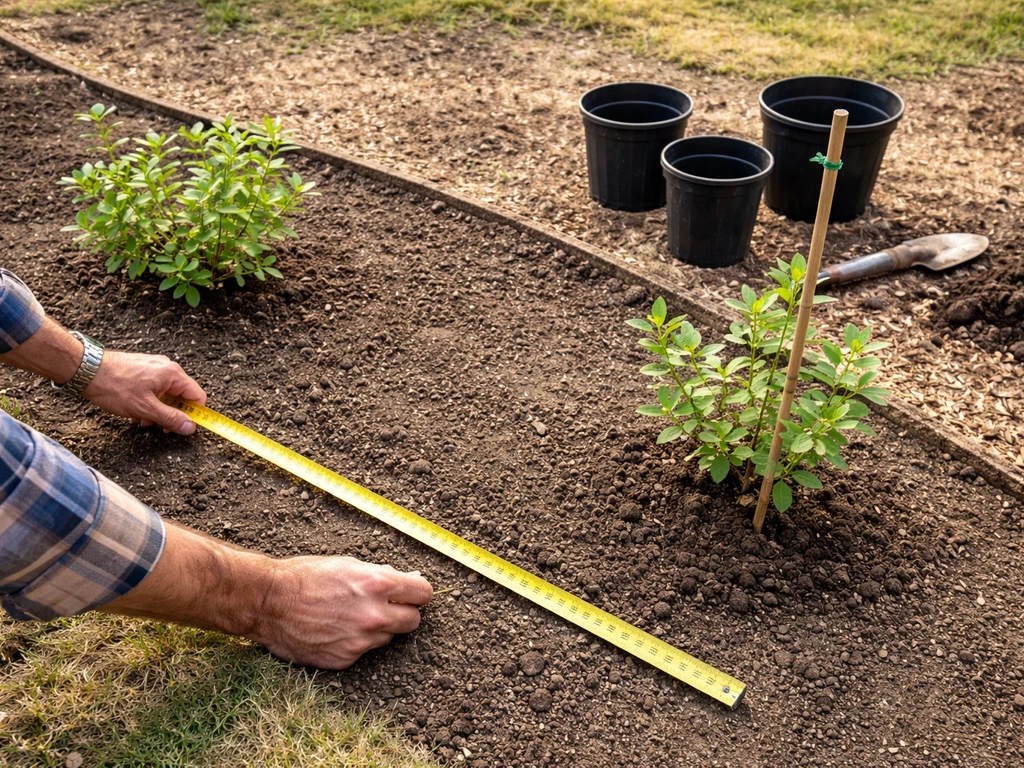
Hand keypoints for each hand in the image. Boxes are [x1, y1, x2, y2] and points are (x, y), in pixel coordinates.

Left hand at [84, 349, 206, 434]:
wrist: (86, 369)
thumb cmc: (113, 385)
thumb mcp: (145, 408)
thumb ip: (170, 418)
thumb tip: (190, 427)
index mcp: (173, 374)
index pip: (197, 396)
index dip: (194, 414)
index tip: (185, 427)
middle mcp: (167, 368)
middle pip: (181, 396)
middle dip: (170, 414)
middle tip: (157, 426)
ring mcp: (154, 367)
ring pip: (166, 394)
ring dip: (157, 410)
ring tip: (140, 418)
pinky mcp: (142, 370)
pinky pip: (154, 389)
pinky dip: (148, 402)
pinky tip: (134, 410)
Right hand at [250, 556, 433, 668]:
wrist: (268, 602)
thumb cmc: (306, 577)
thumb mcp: (348, 565)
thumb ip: (383, 576)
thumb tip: (411, 582)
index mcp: (378, 585)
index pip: (423, 594)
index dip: (417, 592)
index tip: (411, 593)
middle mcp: (374, 615)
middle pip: (413, 621)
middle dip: (404, 613)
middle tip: (386, 607)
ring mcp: (360, 641)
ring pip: (387, 637)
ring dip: (377, 628)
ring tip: (350, 616)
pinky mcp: (345, 660)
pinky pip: (363, 652)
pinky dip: (354, 642)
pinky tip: (335, 630)